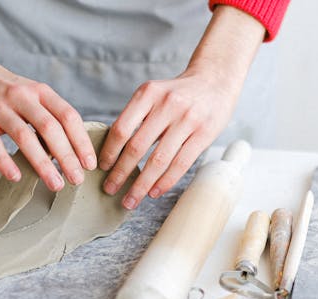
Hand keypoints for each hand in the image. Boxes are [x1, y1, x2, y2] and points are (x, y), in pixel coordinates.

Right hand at [0, 59, 96, 191]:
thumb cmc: (6, 90)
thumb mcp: (33, 94)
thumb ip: (50, 116)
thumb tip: (74, 150)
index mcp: (40, 92)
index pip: (68, 116)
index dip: (81, 141)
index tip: (90, 164)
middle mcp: (22, 97)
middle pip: (50, 128)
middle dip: (67, 156)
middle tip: (77, 179)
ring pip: (25, 137)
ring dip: (42, 164)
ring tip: (55, 184)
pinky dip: (5, 161)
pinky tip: (16, 177)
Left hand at [98, 5, 265, 209]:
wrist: (216, 80)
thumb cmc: (179, 93)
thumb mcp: (155, 94)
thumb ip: (138, 116)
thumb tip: (114, 152)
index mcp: (148, 93)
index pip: (122, 128)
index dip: (109, 152)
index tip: (102, 169)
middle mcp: (167, 104)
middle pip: (137, 147)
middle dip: (121, 173)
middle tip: (109, 189)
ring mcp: (187, 119)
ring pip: (158, 160)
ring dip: (141, 184)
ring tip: (130, 199)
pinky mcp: (204, 133)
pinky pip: (180, 164)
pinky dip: (165, 181)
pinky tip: (154, 192)